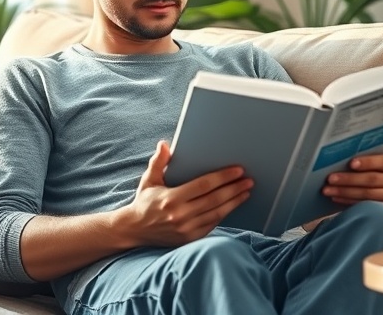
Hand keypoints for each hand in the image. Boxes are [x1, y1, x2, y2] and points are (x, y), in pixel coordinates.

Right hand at [118, 140, 252, 246]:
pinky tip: (233, 205)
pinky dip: (225, 214)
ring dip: (234, 201)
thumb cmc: (144, 202)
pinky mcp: (190, 238)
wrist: (134, 230)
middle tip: (248, 180)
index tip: (238, 170)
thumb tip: (164, 144)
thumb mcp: (148, 180)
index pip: (203, 185)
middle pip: (215, 199)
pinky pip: (213, 224)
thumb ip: (158, 162)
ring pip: (217, 213)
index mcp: (171, 199)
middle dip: (234, 189)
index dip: (223, 177)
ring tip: (246, 191)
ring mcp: (186, 229)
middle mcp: (180, 215)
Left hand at [321, 154, 382, 222]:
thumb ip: (368, 160)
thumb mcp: (380, 165)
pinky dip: (349, 202)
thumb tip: (341, 155)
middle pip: (373, 179)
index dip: (367, 162)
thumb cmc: (380, 174)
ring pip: (368, 194)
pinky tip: (336, 198)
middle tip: (330, 178)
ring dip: (345, 192)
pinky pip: (366, 206)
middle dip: (349, 178)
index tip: (350, 163)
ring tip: (328, 189)